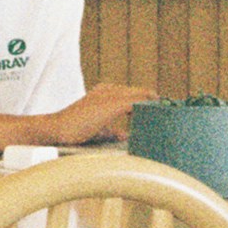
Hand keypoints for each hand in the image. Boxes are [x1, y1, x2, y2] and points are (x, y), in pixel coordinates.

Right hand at [35, 82, 158, 147]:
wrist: (58, 128)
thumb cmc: (75, 130)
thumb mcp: (99, 129)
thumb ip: (113, 131)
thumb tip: (125, 137)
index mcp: (104, 92)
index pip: (132, 93)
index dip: (146, 100)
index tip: (159, 108)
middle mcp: (107, 90)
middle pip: (139, 92)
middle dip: (154, 101)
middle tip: (169, 111)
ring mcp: (109, 96)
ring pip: (139, 95)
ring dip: (153, 103)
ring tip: (167, 111)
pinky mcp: (111, 104)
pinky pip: (136, 102)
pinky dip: (147, 106)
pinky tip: (155, 113)